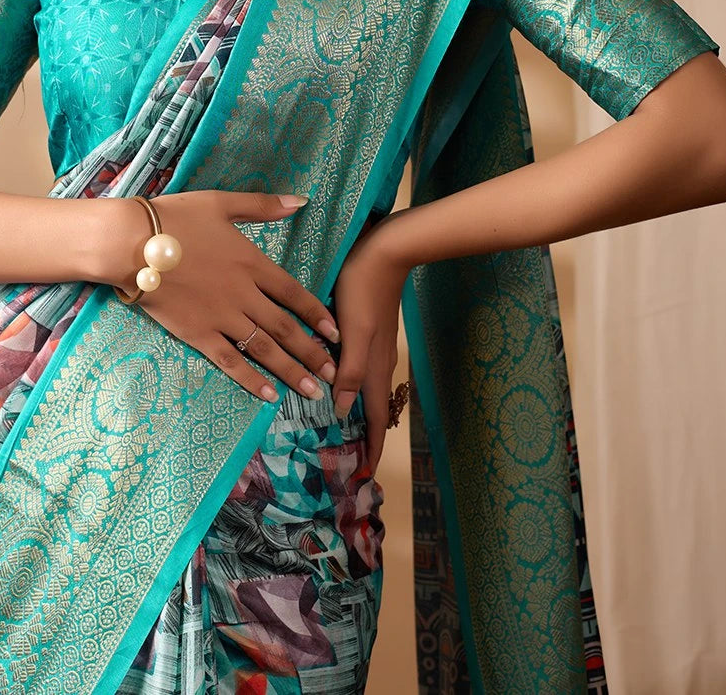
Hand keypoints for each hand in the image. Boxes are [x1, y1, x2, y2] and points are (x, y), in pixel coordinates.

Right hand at [129, 190, 340, 405]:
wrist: (132, 244)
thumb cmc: (175, 219)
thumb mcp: (221, 203)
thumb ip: (262, 206)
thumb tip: (301, 201)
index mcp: (251, 262)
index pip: (293, 293)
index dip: (315, 314)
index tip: (335, 333)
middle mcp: (243, 294)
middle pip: (284, 327)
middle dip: (311, 352)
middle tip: (333, 373)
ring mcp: (221, 317)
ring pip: (263, 348)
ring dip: (291, 370)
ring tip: (312, 390)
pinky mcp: (197, 334)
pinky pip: (229, 360)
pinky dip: (250, 379)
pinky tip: (268, 395)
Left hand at [330, 215, 411, 473]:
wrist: (387, 250)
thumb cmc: (365, 289)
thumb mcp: (354, 332)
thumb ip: (349, 371)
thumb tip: (339, 412)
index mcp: (374, 366)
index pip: (376, 417)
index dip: (372, 446)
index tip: (365, 475)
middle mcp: (377, 360)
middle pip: (373, 408)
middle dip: (366, 435)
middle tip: (353, 460)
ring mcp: (375, 344)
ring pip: (367, 389)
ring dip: (360, 413)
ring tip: (346, 430)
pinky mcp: (369, 329)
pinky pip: (362, 370)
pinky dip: (354, 387)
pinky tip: (341, 382)